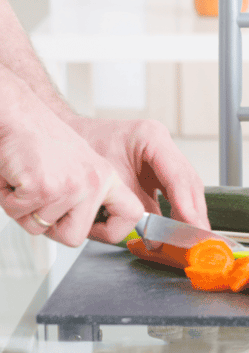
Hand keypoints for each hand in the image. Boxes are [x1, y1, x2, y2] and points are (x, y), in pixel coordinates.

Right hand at [0, 110, 144, 246]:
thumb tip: (92, 230)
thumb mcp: (77, 168)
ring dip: (24, 209)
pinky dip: (7, 199)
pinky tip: (16, 175)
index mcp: (107, 178)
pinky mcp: (45, 186)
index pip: (131, 215)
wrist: (17, 115)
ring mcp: (72, 185)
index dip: (114, 231)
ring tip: (27, 179)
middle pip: (74, 237)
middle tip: (39, 198)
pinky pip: (19, 214)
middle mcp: (95, 182)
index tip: (99, 231)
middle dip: (49, 227)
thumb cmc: (40, 143)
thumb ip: (88, 198)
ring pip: (40, 228)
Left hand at [67, 117, 209, 229]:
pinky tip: (182, 230)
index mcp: (151, 137)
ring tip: (194, 237)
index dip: (186, 203)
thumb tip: (153, 236)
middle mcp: (162, 145)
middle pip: (189, 183)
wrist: (65, 143)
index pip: (177, 175)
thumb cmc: (80, 152)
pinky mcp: (158, 173)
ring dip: (191, 214)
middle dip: (195, 212)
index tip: (191, 224)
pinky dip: (179, 213)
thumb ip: (131, 206)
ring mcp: (163, 158)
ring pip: (188, 190)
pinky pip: (176, 195)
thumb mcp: (105, 179)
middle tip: (199, 237)